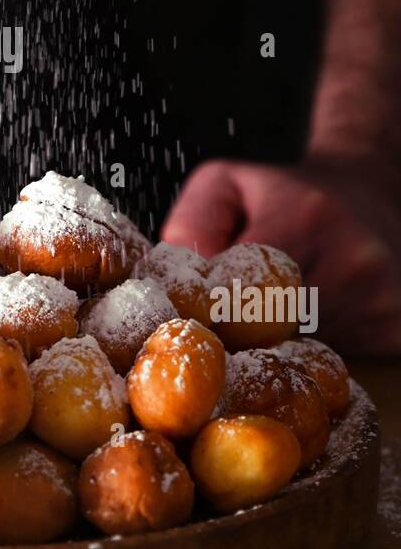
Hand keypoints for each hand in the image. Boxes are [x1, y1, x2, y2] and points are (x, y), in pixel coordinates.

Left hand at [162, 158, 400, 354]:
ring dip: (278, 351)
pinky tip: (304, 330)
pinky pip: (340, 365)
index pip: (244, 295)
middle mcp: (351, 261)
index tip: (190, 328)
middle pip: (277, 335)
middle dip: (241, 342)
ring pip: (308, 356)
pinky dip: (315, 357)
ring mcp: (381, 299)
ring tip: (264, 327)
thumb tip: (170, 281)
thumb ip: (191, 223)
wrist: (367, 186)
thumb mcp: (225, 183)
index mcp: (304, 221)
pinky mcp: (397, 329)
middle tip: (217, 341)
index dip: (211, 318)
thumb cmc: (286, 192)